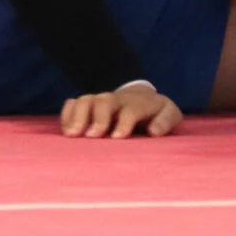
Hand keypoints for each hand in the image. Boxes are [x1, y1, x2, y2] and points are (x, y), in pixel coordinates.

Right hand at [61, 81, 181, 138]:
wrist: (140, 97)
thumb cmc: (155, 114)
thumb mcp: (169, 114)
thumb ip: (166, 121)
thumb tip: (154, 131)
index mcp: (140, 103)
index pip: (131, 109)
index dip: (124, 122)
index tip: (117, 137)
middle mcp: (117, 99)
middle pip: (105, 101)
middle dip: (98, 117)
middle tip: (92, 136)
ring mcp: (100, 100)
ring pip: (86, 100)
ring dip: (78, 116)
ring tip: (72, 135)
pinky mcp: (87, 105)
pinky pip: (72, 104)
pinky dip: (67, 114)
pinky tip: (66, 131)